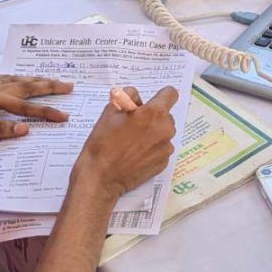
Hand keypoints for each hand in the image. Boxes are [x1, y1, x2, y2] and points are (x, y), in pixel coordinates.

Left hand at [0, 74, 73, 145]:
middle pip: (23, 85)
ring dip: (32, 79)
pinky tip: (12, 77)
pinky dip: (11, 78)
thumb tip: (25, 128)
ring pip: (12, 80)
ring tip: (49, 79)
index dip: (44, 111)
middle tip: (69, 85)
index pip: (22, 105)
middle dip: (47, 85)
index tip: (63, 116)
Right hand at [70, 86, 177, 201]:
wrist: (101, 178)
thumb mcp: (110, 111)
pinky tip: (135, 154)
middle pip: (166, 115)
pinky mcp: (164, 163)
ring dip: (153, 132)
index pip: (170, 93)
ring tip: (132, 141)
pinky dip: (152, 148)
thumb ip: (127, 97)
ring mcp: (166, 148)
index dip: (160, 95)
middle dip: (152, 116)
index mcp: (154, 113)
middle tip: (133, 124)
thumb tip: (135, 97)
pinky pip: (161, 148)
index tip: (150, 102)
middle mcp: (165, 129)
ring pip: (163, 132)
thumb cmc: (103, 143)